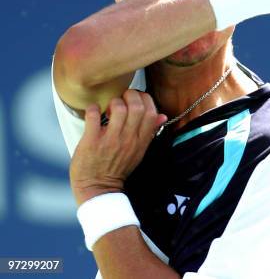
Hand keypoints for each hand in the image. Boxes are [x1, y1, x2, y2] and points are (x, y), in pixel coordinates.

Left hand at [69, 90, 166, 205]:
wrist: (98, 189)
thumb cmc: (118, 168)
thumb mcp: (139, 151)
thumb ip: (150, 132)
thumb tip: (163, 116)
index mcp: (141, 140)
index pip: (151, 112)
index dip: (145, 99)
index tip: (137, 98)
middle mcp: (128, 138)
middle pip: (136, 106)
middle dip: (129, 95)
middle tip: (122, 98)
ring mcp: (110, 140)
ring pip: (118, 108)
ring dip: (113, 102)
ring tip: (108, 108)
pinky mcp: (91, 141)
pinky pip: (93, 116)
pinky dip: (93, 109)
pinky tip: (94, 111)